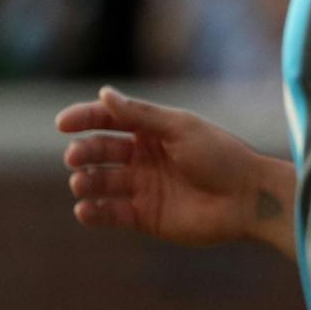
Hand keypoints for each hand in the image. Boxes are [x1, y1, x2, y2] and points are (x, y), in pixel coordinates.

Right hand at [58, 87, 294, 254]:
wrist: (247, 198)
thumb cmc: (220, 156)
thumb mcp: (180, 129)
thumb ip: (140, 114)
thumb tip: (103, 93)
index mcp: (154, 131)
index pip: (110, 120)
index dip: (84, 119)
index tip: (62, 124)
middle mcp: (145, 158)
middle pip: (101, 151)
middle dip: (84, 152)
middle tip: (76, 157)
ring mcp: (143, 187)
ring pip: (101, 182)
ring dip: (86, 181)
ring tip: (82, 181)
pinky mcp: (144, 217)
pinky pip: (110, 214)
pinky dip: (93, 211)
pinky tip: (85, 208)